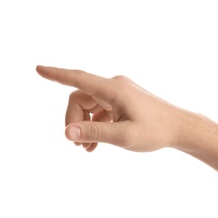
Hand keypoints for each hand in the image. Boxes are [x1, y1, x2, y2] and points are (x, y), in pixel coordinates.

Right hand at [36, 65, 186, 151]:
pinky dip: (95, 124)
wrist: (179, 128)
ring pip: (89, 105)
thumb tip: (67, 133)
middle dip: (75, 121)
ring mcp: (118, 93)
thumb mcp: (123, 136)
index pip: (78, 79)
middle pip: (80, 98)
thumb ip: (94, 133)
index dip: (57, 75)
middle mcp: (114, 86)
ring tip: (86, 149)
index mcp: (113, 90)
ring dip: (85, 125)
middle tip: (77, 145)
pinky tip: (95, 143)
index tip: (38, 69)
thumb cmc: (155, 131)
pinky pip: (100, 110)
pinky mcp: (122, 100)